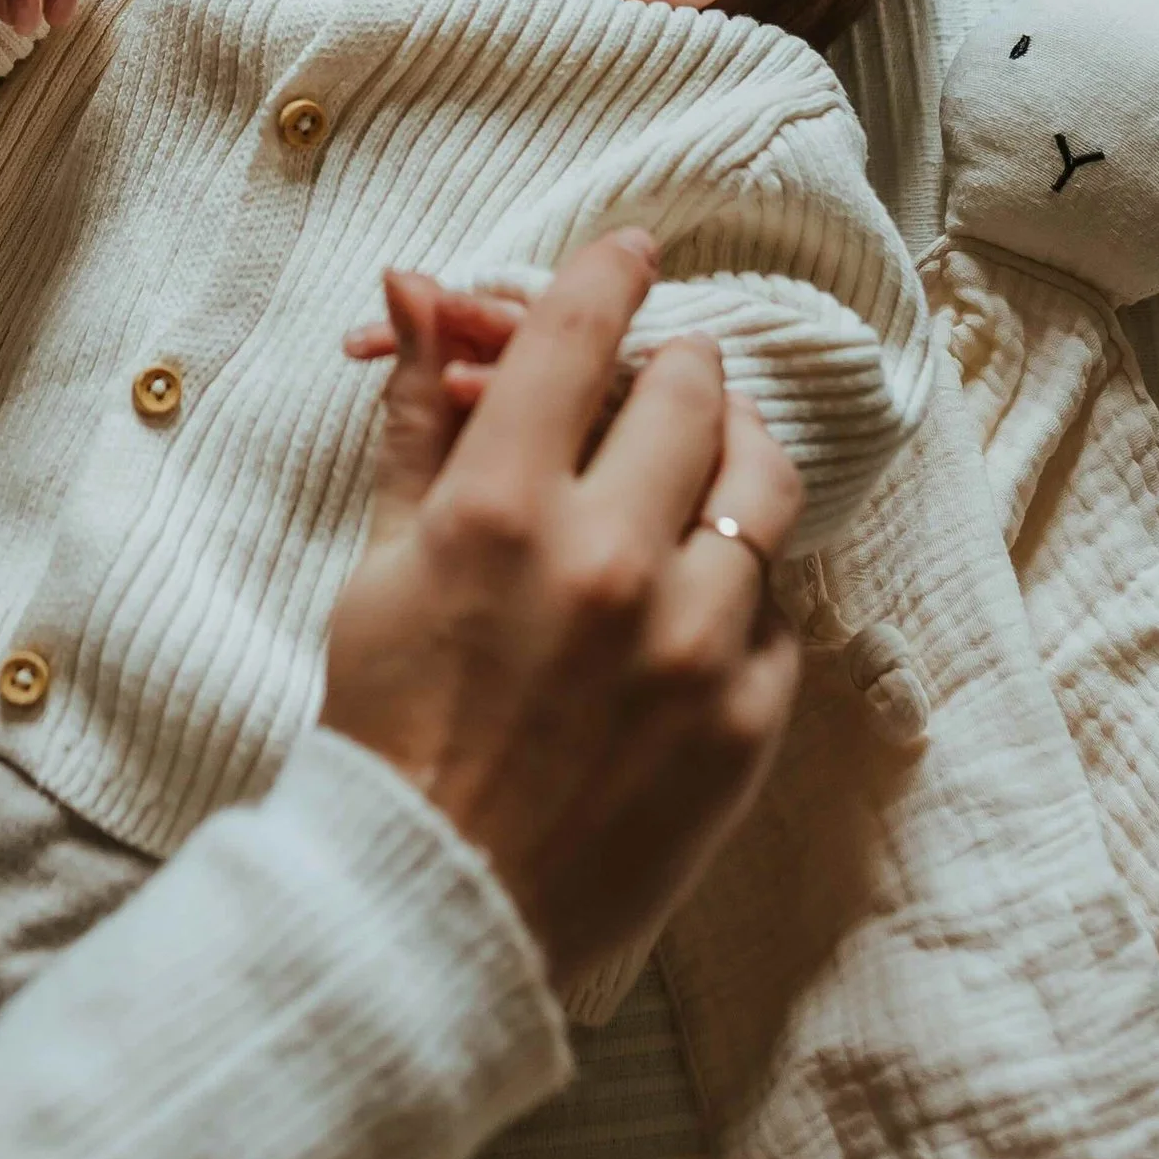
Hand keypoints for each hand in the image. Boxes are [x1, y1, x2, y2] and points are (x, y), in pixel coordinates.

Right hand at [319, 236, 802, 994]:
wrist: (436, 905)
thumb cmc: (388, 728)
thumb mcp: (381, 563)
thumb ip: (422, 419)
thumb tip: (420, 289)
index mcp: (500, 508)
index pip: (579, 333)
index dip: (608, 274)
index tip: (629, 253)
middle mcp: (607, 559)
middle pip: (690, 390)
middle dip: (670, 370)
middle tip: (652, 386)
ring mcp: (691, 643)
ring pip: (763, 484)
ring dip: (730, 457)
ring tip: (698, 472)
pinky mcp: (747, 720)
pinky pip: (777, 608)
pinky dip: (737, 591)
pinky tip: (688, 608)